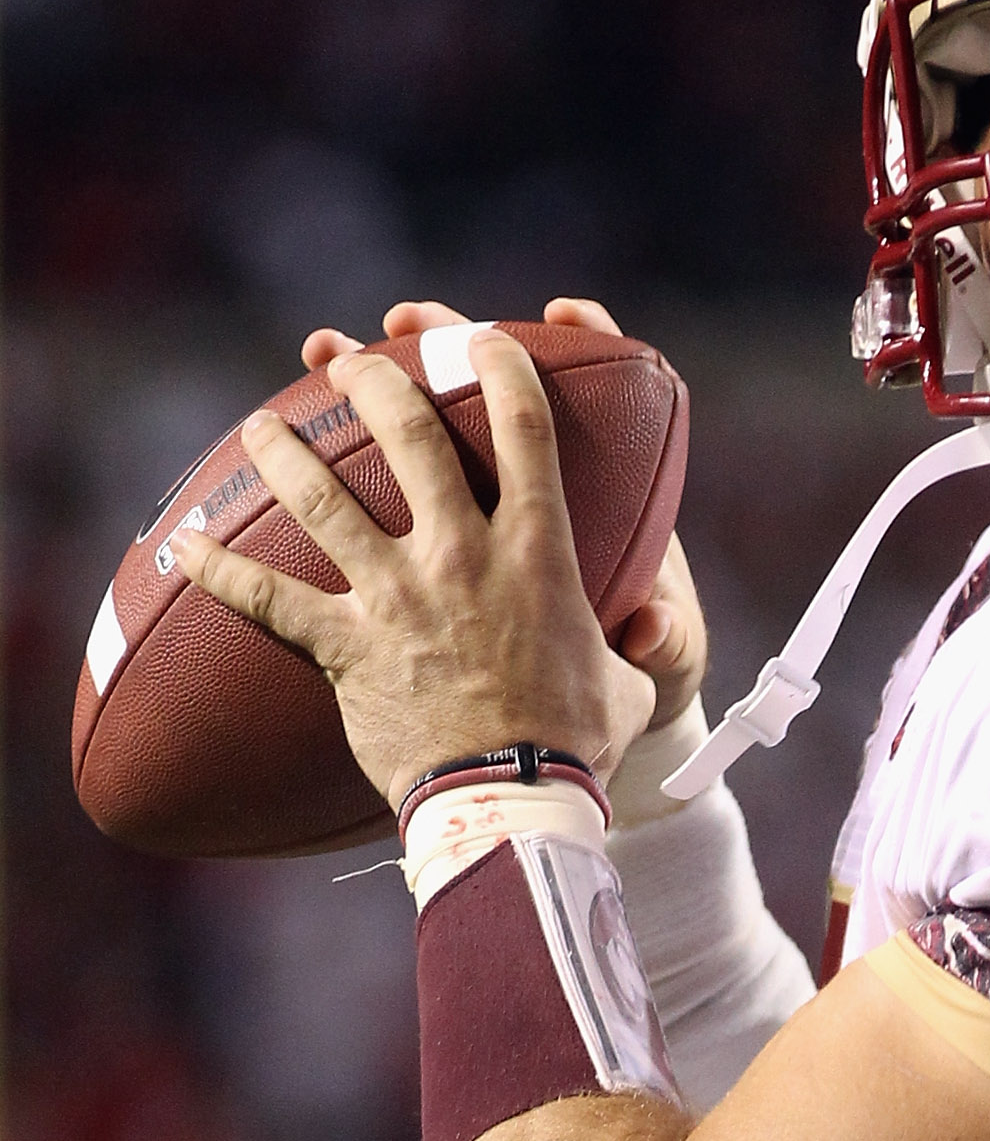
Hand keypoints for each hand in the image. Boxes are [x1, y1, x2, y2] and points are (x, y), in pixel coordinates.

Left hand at [171, 322, 652, 810]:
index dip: (499, 368)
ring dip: (286, 452)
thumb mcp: (627, 681)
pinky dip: (222, 571)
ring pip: (325, 500)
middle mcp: (463, 555)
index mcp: (539, 550)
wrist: (513, 802)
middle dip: (375, 383)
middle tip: (348, 364)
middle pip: (410, 435)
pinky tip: (186, 544)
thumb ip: (631, 643)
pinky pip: (269, 599)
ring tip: (262, 424)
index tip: (479, 339)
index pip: (525, 429)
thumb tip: (652, 631)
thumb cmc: (578, 745)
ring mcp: (398, 597)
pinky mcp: (348, 648)